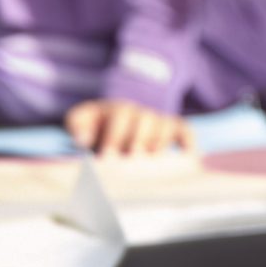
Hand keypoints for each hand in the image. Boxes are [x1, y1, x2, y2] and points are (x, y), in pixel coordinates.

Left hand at [66, 99, 191, 156]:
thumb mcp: (81, 120)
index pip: (120, 116)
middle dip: (138, 138)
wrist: (114, 122)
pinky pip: (186, 131)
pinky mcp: (173, 130)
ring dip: (159, 140)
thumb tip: (82, 139)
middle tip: (130, 156)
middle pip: (145, 119)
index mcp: (117, 109)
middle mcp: (140, 113)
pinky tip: (187, 155)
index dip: (114, 135)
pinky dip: (188, 142)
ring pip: (165, 125)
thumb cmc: (96, 128)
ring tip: (150, 157)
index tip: (106, 155)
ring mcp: (158, 121)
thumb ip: (77, 124)